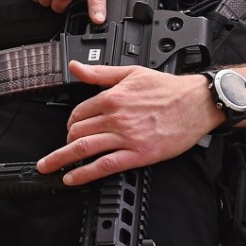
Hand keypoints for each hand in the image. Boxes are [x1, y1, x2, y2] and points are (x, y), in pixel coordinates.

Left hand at [36, 61, 220, 184]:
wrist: (196, 104)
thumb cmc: (169, 89)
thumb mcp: (132, 73)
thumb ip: (100, 73)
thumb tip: (76, 67)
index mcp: (112, 97)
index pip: (78, 112)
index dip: (70, 122)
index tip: (71, 128)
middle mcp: (116, 118)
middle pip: (77, 132)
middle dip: (65, 141)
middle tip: (62, 149)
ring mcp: (126, 137)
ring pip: (84, 149)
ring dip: (61, 159)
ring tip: (48, 167)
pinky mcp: (138, 154)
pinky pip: (104, 166)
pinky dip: (84, 173)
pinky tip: (72, 178)